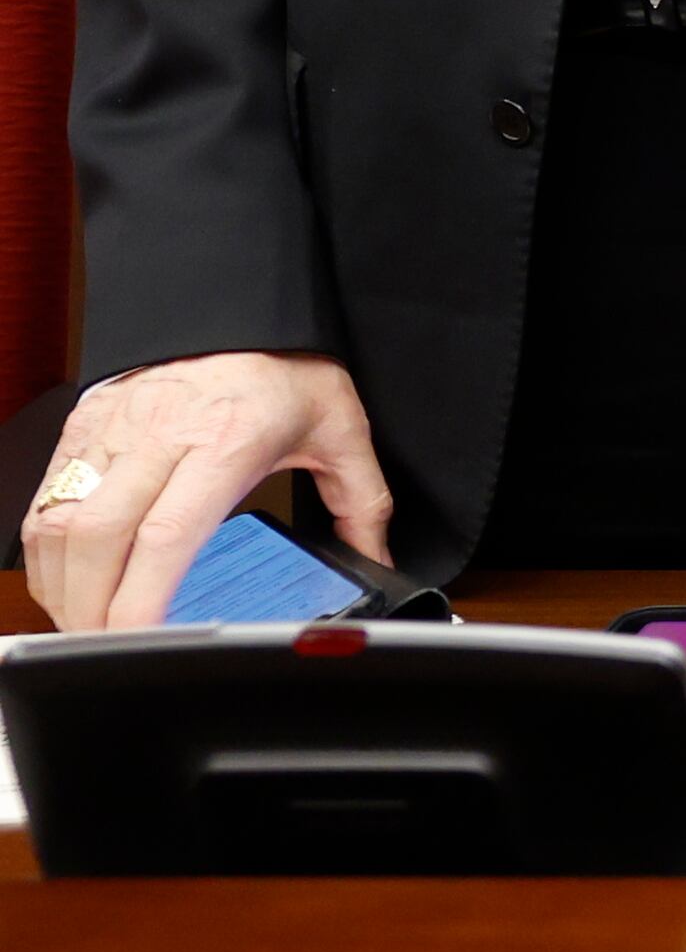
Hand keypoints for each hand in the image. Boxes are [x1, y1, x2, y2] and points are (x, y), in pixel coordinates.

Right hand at [20, 353, 391, 630]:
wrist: (241, 303)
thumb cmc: (287, 364)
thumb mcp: (341, 429)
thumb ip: (361, 500)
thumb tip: (376, 559)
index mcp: (226, 440)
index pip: (167, 533)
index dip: (141, 596)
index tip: (139, 639)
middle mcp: (159, 436)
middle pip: (96, 538)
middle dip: (90, 608)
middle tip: (107, 649)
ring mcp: (112, 429)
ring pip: (58, 521)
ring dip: (61, 586)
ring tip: (85, 626)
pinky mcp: (82, 425)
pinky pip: (44, 499)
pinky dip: (44, 552)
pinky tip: (65, 582)